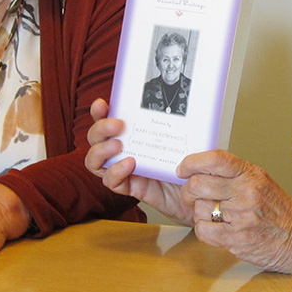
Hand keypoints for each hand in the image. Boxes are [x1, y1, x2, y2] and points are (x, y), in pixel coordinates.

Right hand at [84, 98, 191, 224]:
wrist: (197, 191)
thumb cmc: (189, 161)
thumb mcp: (185, 137)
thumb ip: (181, 122)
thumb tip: (187, 100)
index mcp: (133, 132)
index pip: (107, 119)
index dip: (99, 111)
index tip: (102, 104)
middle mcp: (123, 148)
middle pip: (95, 137)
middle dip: (100, 128)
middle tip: (117, 125)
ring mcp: (123, 168)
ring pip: (94, 160)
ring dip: (101, 151)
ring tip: (118, 145)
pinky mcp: (128, 186)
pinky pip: (110, 181)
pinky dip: (115, 172)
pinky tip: (129, 164)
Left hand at [177, 151, 291, 274]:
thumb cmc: (279, 212)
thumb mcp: (261, 182)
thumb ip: (235, 174)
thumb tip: (201, 169)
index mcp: (250, 174)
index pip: (215, 159)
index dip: (192, 162)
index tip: (182, 169)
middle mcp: (246, 191)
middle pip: (198, 184)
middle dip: (188, 192)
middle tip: (192, 198)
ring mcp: (241, 215)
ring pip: (198, 208)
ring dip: (198, 214)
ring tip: (212, 217)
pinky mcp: (236, 238)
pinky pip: (202, 230)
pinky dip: (203, 231)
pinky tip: (215, 230)